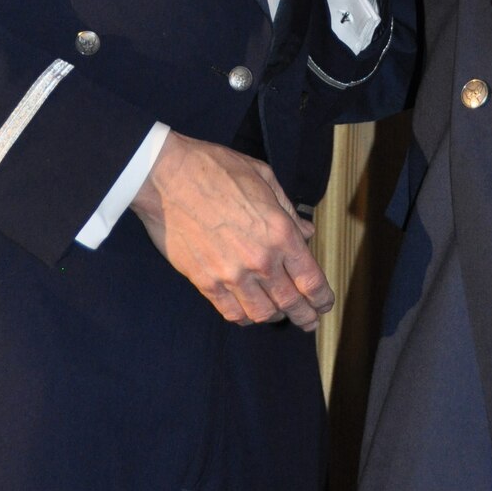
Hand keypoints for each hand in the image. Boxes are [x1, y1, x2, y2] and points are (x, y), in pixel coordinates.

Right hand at [130, 131, 334, 330]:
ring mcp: (231, 274)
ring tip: (278, 315)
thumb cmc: (217, 169)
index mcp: (280, 233)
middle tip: (308, 321)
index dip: (322, 298)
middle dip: (304, 316)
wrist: (168, 177)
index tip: (323, 304)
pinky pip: (231, 312)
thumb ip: (288, 210)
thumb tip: (307, 232)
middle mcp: (260, 260)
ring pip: (263, 313)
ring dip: (274, 317)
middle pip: (291, 303)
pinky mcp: (205, 282)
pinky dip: (244, 317)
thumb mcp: (264, 178)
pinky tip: (249, 313)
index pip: (311, 280)